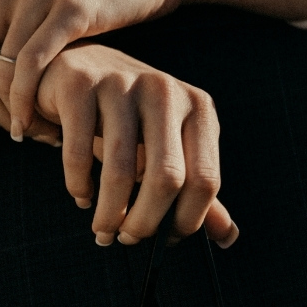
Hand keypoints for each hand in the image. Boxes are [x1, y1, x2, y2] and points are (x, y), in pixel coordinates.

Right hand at [35, 44, 236, 246]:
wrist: (78, 66)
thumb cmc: (130, 119)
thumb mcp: (170, 147)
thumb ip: (195, 189)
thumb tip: (229, 237)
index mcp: (198, 107)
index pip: (206, 179)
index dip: (186, 220)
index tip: (165, 240)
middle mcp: (165, 89)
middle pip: (167, 178)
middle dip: (145, 223)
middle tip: (128, 239)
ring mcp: (121, 83)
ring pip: (120, 171)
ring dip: (108, 214)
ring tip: (102, 229)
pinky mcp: (80, 85)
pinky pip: (78, 153)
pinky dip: (78, 186)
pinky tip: (81, 195)